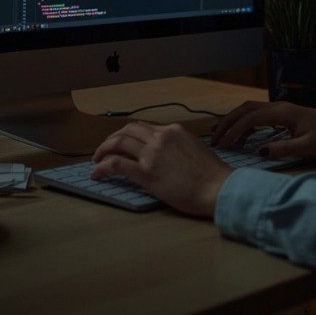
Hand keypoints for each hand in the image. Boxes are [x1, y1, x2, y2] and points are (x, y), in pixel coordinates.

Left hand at [92, 122, 230, 217]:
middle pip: (128, 130)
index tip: (122, 144)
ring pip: (118, 142)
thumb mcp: (195, 149)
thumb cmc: (212, 175)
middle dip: (112, 139)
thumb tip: (165, 154)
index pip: (144, 127)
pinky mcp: (147, 173)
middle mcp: (161, 138)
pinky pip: (116, 164)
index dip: (128, 135)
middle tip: (104, 150)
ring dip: (103, 150)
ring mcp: (153, 154)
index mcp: (174, 131)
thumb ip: (177, 146)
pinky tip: (97, 174)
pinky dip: (102, 167)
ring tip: (96, 160)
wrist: (218, 188)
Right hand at [212, 100, 315, 158]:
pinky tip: (241, 137)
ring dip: (234, 120)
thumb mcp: (307, 147)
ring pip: (250, 109)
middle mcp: (278, 107)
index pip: (250, 118)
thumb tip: (259, 152)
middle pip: (245, 109)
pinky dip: (244, 122)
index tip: (223, 144)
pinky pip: (257, 114)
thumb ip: (283, 149)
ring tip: (222, 137)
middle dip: (227, 122)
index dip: (234, 130)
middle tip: (214, 139)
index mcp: (282, 113)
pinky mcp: (282, 114)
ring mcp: (280, 109)